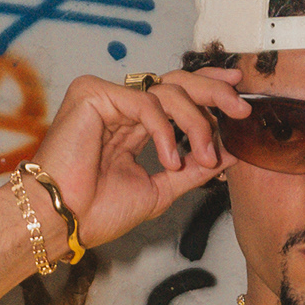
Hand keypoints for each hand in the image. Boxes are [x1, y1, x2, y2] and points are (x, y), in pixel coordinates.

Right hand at [0, 67, 247, 252]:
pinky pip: (146, 103)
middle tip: (241, 110)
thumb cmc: (97, 212)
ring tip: (203, 157)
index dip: (207, 88)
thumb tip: (231, 152)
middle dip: (214, 94)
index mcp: (131, 123)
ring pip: (167, 92)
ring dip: (196, 124)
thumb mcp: (161, 189)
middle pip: (176, 82)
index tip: (238, 94)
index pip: (174, 94)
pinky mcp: (92, 94)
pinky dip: (166, 132)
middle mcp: (119, 105)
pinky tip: (170, 159)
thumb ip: (194, 168)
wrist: (63, 222)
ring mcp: (105, 96)